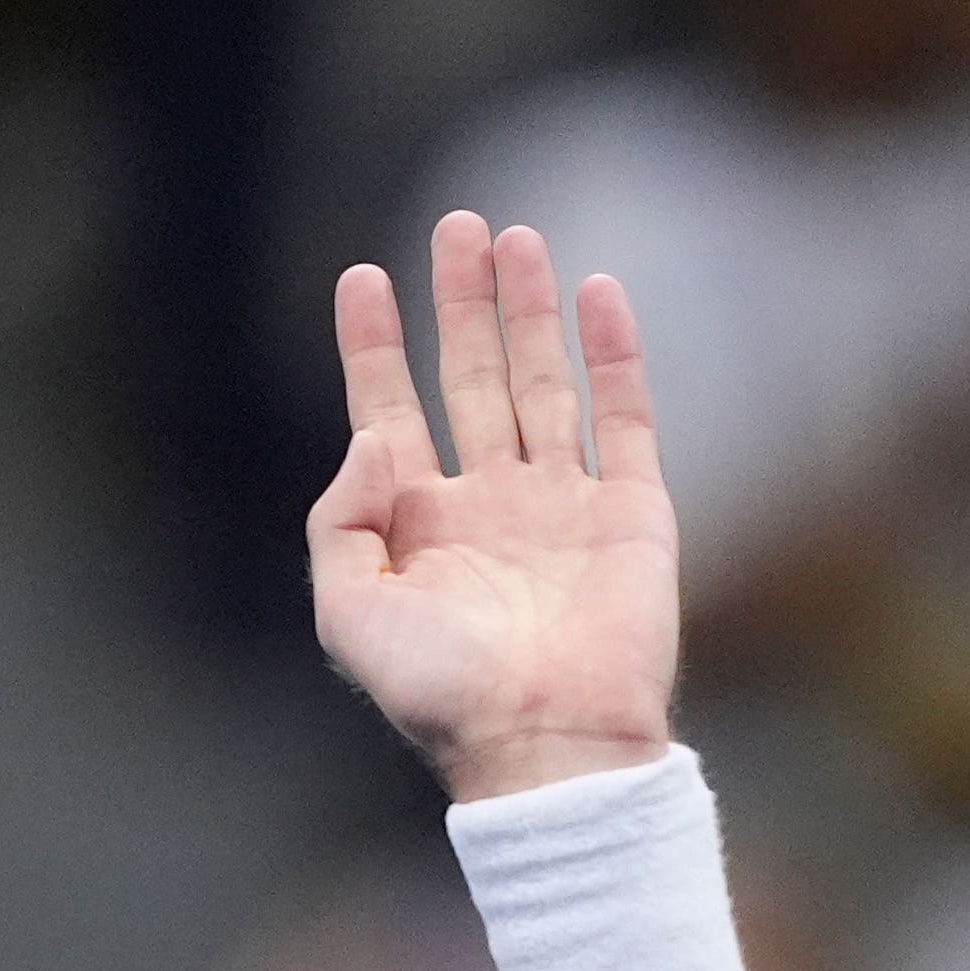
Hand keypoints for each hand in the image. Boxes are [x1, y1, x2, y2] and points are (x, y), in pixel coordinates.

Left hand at [310, 215, 682, 802]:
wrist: (548, 746)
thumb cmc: (443, 697)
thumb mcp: (350, 617)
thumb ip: (339, 523)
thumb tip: (370, 436)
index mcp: (419, 528)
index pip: (389, 411)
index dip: (373, 344)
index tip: (362, 277)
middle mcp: (489, 504)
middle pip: (469, 377)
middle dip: (459, 303)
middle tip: (456, 224)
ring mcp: (562, 504)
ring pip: (541, 382)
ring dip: (528, 310)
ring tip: (515, 236)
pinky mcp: (630, 512)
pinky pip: (623, 417)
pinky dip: (613, 354)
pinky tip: (597, 290)